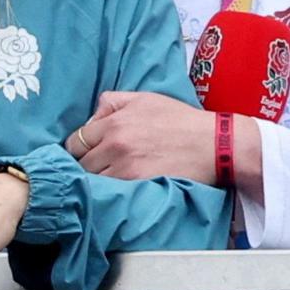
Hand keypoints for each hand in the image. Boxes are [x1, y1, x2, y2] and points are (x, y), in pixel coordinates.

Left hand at [69, 91, 218, 181]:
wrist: (214, 143)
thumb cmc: (182, 120)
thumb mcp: (147, 98)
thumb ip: (113, 101)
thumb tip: (92, 115)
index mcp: (115, 121)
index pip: (76, 141)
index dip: (80, 148)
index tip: (89, 152)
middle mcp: (115, 143)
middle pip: (81, 163)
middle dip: (89, 164)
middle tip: (103, 165)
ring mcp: (124, 166)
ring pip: (93, 179)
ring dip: (100, 178)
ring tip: (115, 175)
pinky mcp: (136, 183)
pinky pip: (109, 190)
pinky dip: (113, 189)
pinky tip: (124, 184)